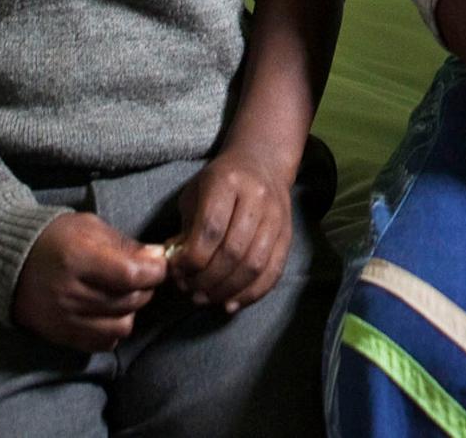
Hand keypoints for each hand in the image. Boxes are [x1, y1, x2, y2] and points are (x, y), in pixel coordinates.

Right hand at [11, 211, 168, 351]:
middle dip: (145, 287)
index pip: (131, 275)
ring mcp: (64, 318)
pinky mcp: (60, 335)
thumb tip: (157, 258)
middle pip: (130, 301)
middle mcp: (70, 292)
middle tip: (140, 275)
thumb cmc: (53, 237)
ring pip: (121, 326)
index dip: (155, 271)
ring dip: (130, 310)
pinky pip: (103, 343)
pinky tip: (106, 312)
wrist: (7, 261)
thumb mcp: (89, 227)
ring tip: (122, 294)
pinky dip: (112, 329)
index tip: (158, 264)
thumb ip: (124, 244)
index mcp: (77, 258)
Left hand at [170, 148, 294, 313]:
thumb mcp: (196, 192)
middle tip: (190, 291)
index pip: (210, 229)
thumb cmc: (221, 180)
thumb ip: (187, 227)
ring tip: (206, 298)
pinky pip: (273, 272)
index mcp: (228, 182)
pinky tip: (230, 303)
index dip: (191, 259)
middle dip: (207, 279)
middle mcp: (256, 198)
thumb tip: (179, 269)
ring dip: (226, 290)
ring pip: (254, 265)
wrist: (263, 162)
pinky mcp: (288, 235)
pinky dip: (251, 294)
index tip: (177, 270)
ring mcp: (277, 217)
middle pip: (232, 251)